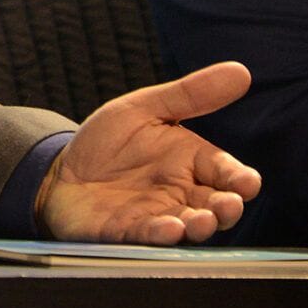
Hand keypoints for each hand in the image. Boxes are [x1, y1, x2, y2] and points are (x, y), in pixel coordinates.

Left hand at [36, 61, 262, 244]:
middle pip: (215, 206)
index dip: (240, 180)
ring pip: (188, 226)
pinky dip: (160, 234)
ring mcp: (156, 216)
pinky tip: (169, 229)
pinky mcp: (126, 232)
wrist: (61, 169)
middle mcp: (181, 194)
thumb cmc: (109, 143)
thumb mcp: (145, 109)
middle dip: (226, 208)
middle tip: (228, 205)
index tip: (246, 183)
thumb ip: (190, 95)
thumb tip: (241, 70)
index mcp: (191, 164)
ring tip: (202, 221)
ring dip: (199, 227)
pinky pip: (147, 236)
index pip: (227, 173)